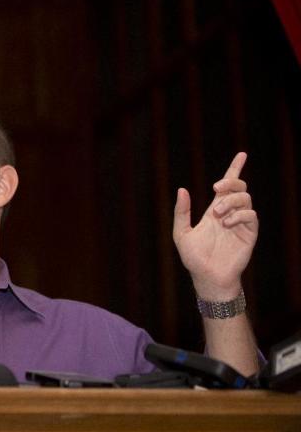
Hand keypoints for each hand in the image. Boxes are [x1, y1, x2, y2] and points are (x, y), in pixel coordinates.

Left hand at [173, 152, 257, 299]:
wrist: (207, 276)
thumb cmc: (194, 258)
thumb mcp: (181, 233)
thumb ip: (181, 212)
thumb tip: (182, 189)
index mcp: (214, 211)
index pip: (227, 187)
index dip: (234, 169)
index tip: (242, 155)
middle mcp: (229, 213)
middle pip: (238, 187)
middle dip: (231, 181)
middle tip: (216, 188)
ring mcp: (240, 222)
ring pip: (245, 198)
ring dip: (231, 201)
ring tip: (217, 213)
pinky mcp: (249, 233)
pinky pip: (251, 215)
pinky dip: (239, 215)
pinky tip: (227, 223)